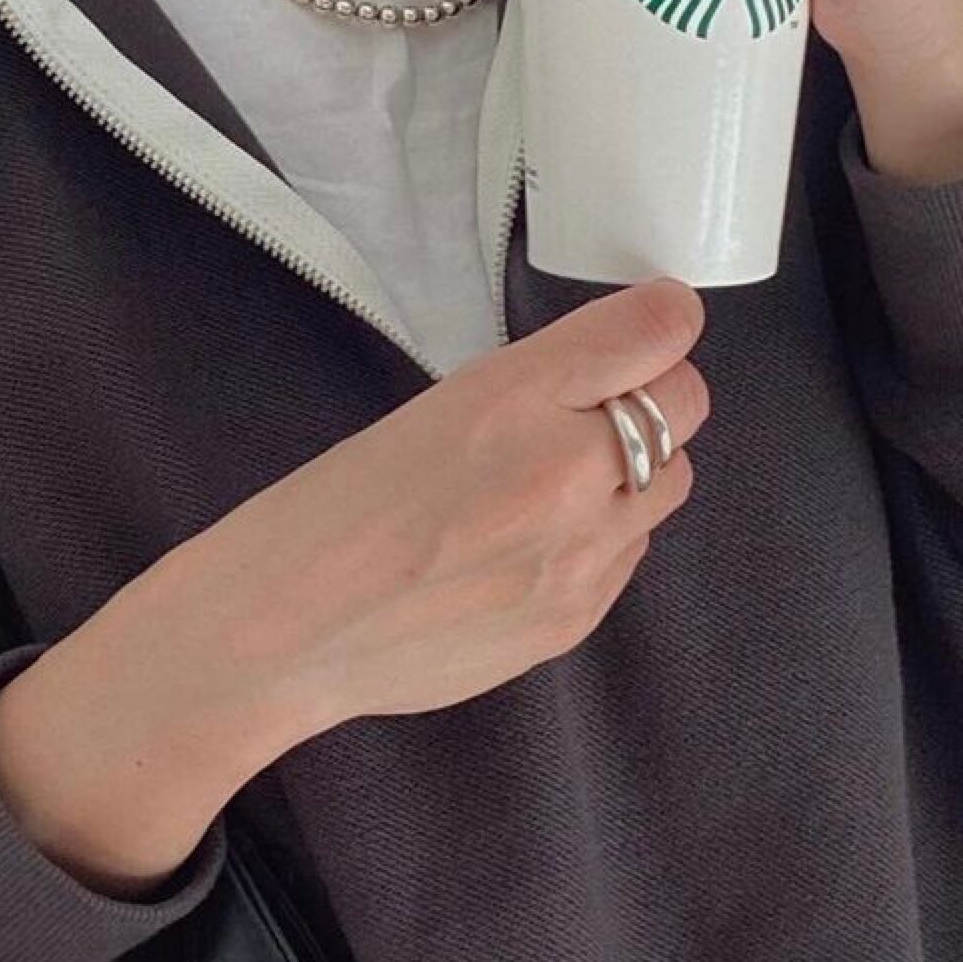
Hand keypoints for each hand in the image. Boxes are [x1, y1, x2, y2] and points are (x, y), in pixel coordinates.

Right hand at [0, 278, 713, 898]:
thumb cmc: (324, 514)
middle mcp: (566, 475)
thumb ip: (537, 385)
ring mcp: (579, 558)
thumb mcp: (428, 408)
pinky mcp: (574, 619)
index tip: (644, 326)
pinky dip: (600, 538)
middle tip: (592, 407)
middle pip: (684, 405)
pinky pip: (628, 555)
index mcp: (515, 399)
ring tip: (555, 484)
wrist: (278, 637)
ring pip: (671, 483)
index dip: (657, 323)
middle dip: (650, 397)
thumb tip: (626, 360)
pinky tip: (527, 546)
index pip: (657, 332)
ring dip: (634, 471)